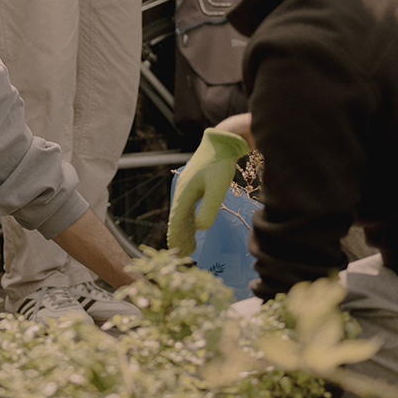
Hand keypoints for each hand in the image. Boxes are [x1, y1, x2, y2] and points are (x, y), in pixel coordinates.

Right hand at [166, 127, 250, 255]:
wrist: (222, 143)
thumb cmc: (220, 164)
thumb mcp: (217, 188)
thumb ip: (208, 209)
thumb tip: (199, 228)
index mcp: (184, 192)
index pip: (177, 219)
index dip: (176, 235)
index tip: (175, 250)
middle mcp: (182, 190)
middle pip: (178, 218)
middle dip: (180, 236)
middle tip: (183, 254)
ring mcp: (187, 187)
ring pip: (183, 213)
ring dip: (185, 229)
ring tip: (189, 246)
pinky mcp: (195, 185)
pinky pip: (189, 207)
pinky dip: (190, 219)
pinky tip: (194, 226)